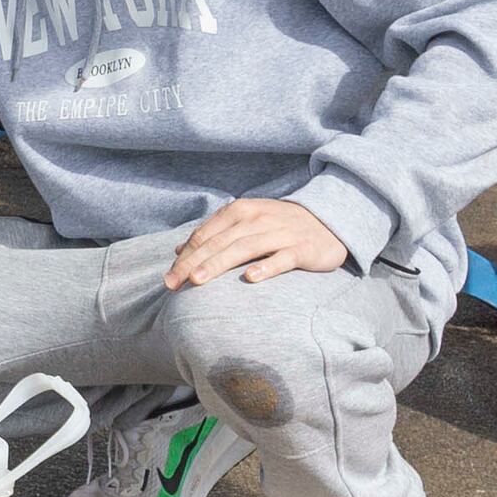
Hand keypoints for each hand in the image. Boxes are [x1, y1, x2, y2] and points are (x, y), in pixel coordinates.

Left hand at [165, 197, 351, 288]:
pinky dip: (266, 267)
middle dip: (193, 263)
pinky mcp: (302, 248)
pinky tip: (250, 278)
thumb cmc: (278, 226)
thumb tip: (180, 251)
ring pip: (244, 248)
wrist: (328, 221)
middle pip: (220, 242)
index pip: (206, 235)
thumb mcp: (245, 224)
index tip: (168, 280)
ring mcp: (281, 233)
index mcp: (240, 211)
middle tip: (174, 284)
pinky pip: (282, 259)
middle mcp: (258, 219)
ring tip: (198, 280)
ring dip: (219, 264)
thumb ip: (214, 234)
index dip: (185, 257)